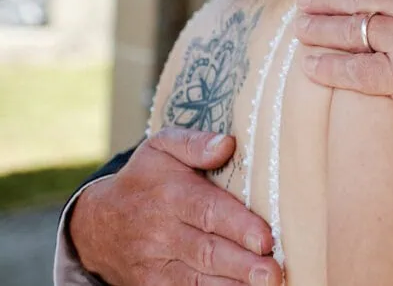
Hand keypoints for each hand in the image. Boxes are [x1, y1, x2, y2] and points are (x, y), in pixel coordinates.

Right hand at [70, 127, 282, 285]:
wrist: (97, 224)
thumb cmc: (144, 179)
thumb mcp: (162, 148)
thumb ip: (195, 143)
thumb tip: (226, 144)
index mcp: (171, 195)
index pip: (209, 211)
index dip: (239, 226)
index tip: (266, 239)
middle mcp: (163, 233)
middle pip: (208, 252)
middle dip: (242, 265)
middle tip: (272, 273)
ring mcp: (157, 264)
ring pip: (199, 279)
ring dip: (233, 284)